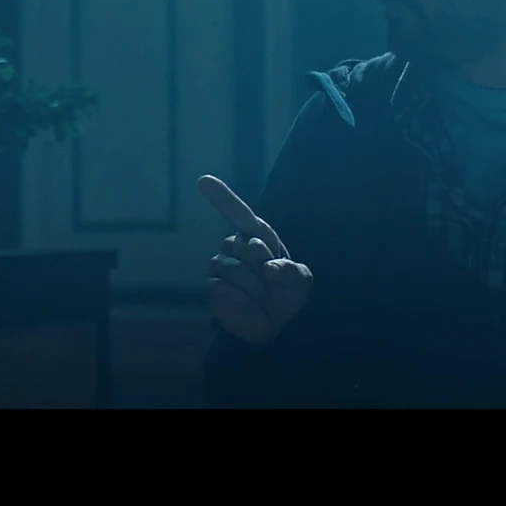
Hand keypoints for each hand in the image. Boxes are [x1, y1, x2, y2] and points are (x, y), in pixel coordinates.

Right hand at [201, 174, 312, 345]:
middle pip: (248, 246)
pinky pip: (222, 287)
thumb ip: (293, 271)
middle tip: (271, 282)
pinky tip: (247, 303)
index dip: (222, 197)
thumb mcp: (301, 280)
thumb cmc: (286, 294)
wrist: (274, 324)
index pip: (239, 213)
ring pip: (235, 269)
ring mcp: (220, 265)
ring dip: (255, 288)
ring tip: (261, 296)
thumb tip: (269, 268)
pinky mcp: (212, 286)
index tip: (203, 181)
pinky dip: (240, 299)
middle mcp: (235, 247)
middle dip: (265, 267)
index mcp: (257, 237)